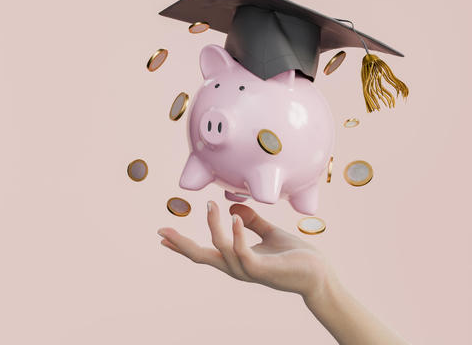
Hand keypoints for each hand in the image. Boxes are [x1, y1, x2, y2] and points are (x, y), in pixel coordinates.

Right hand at [157, 201, 332, 299]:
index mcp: (236, 259)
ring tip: (212, 205)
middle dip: (180, 245)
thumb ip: (252, 222)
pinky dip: (236, 234)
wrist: (319, 275)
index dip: (183, 245)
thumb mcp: (269, 233)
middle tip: (161, 231)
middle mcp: (237, 267)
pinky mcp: (262, 270)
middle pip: (201, 257)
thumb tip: (234, 208)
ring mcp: (248, 270)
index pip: (204, 252)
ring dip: (213, 226)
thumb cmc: (295, 257)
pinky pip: (242, 251)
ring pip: (220, 248)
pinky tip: (235, 218)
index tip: (163, 237)